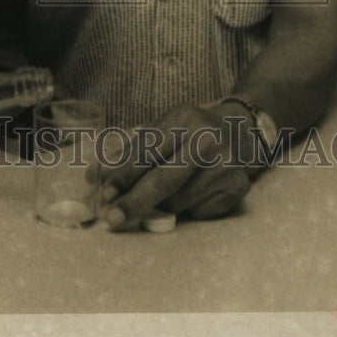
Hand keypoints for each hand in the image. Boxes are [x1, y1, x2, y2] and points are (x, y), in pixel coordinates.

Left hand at [99, 103, 254, 230]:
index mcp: (184, 119)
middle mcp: (207, 140)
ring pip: (179, 201)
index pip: (148, 151)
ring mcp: (226, 165)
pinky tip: (196, 192)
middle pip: (164, 180)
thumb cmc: (191, 132)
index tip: (105, 193)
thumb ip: (131, 151)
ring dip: (164, 205)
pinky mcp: (237, 188)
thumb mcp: (165, 129)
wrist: (242, 132)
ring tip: (171, 190)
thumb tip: (94, 177)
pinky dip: (189, 208)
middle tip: (113, 218)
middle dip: (135, 202)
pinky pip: (199, 212)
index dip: (124, 175)